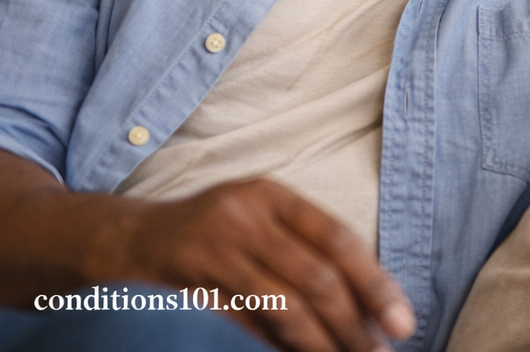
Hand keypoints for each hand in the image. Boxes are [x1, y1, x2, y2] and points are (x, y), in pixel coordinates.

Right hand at [116, 178, 414, 351]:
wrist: (127, 240)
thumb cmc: (210, 233)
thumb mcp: (256, 221)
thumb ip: (302, 248)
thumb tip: (365, 304)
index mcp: (271, 194)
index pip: (336, 237)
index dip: (373, 281)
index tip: (401, 319)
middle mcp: (244, 216)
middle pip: (314, 276)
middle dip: (353, 323)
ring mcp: (211, 251)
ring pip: (282, 306)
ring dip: (321, 343)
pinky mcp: (184, 288)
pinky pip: (241, 327)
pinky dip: (272, 348)